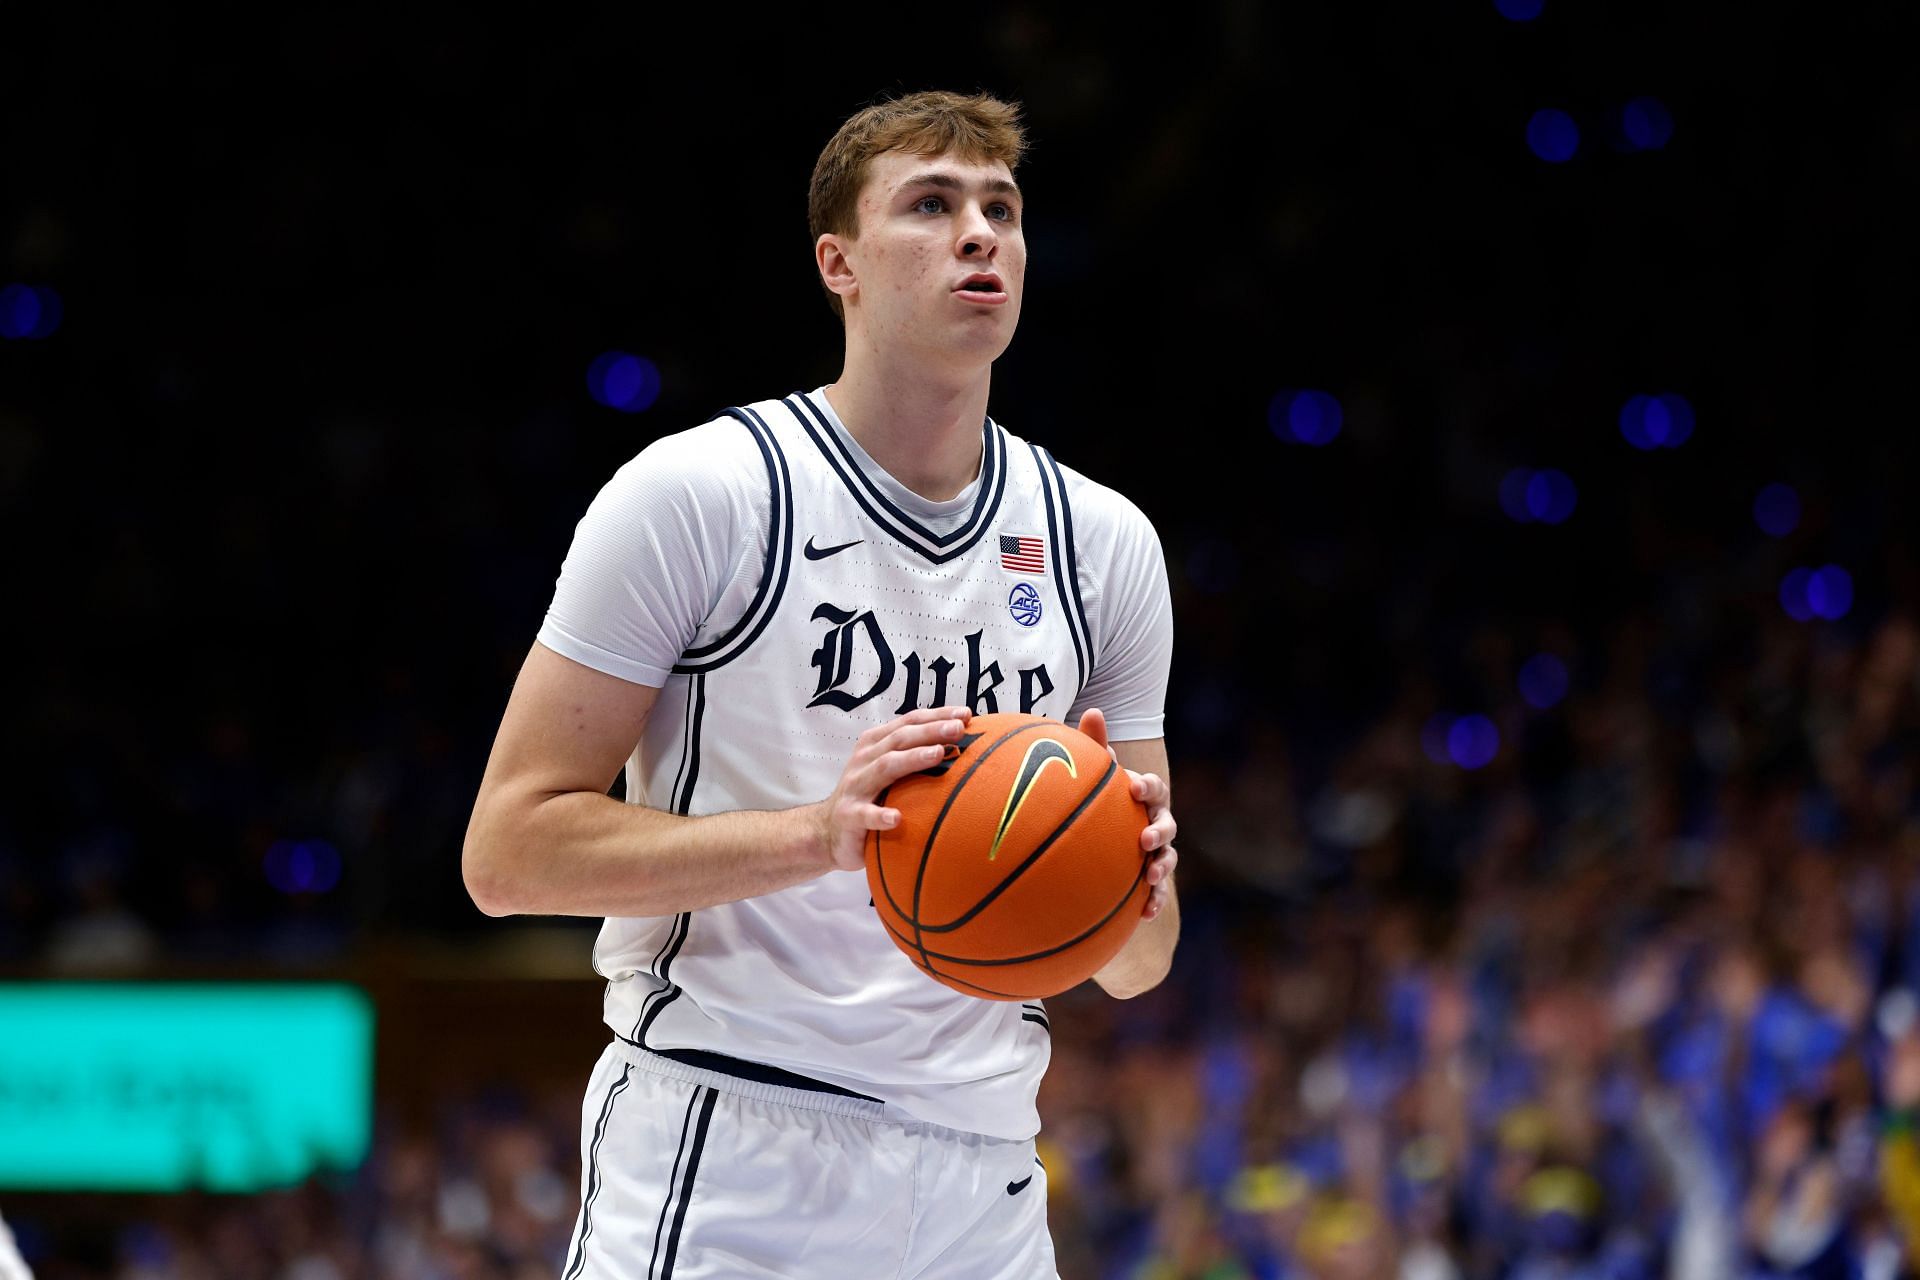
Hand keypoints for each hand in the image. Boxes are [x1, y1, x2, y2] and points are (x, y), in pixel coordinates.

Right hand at [814, 706, 972, 871]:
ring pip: (885, 767)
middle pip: (900, 739)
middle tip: (958, 729)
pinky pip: (865, 815)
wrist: (826, 831)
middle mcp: (865, 760)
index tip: (966, 714)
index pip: (908, 723)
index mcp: (876, 744)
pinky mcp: (849, 816)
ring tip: (938, 754)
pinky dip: (880, 816)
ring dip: (912, 759)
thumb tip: (961, 745)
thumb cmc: (869, 796)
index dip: (936, 715)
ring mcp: (855, 787)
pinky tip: (896, 819)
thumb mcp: (888, 770)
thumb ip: (914, 757)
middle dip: (930, 731)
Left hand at [1076, 708, 1177, 920]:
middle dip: (1159, 830)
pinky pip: (1156, 892)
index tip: (1133, 787)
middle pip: (1166, 824)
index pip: (1152, 789)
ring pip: (1168, 859)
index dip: (1147, 787)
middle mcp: (1154, 823)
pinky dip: (1154, 901)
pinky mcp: (1148, 880)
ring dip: (1162, 867)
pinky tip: (1145, 914)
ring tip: (1151, 877)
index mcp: (1142, 798)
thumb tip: (1094, 711)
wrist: (1101, 844)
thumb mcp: (1096, 777)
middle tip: (1145, 838)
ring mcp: (1155, 853)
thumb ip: (1095, 747)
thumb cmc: (1099, 802)